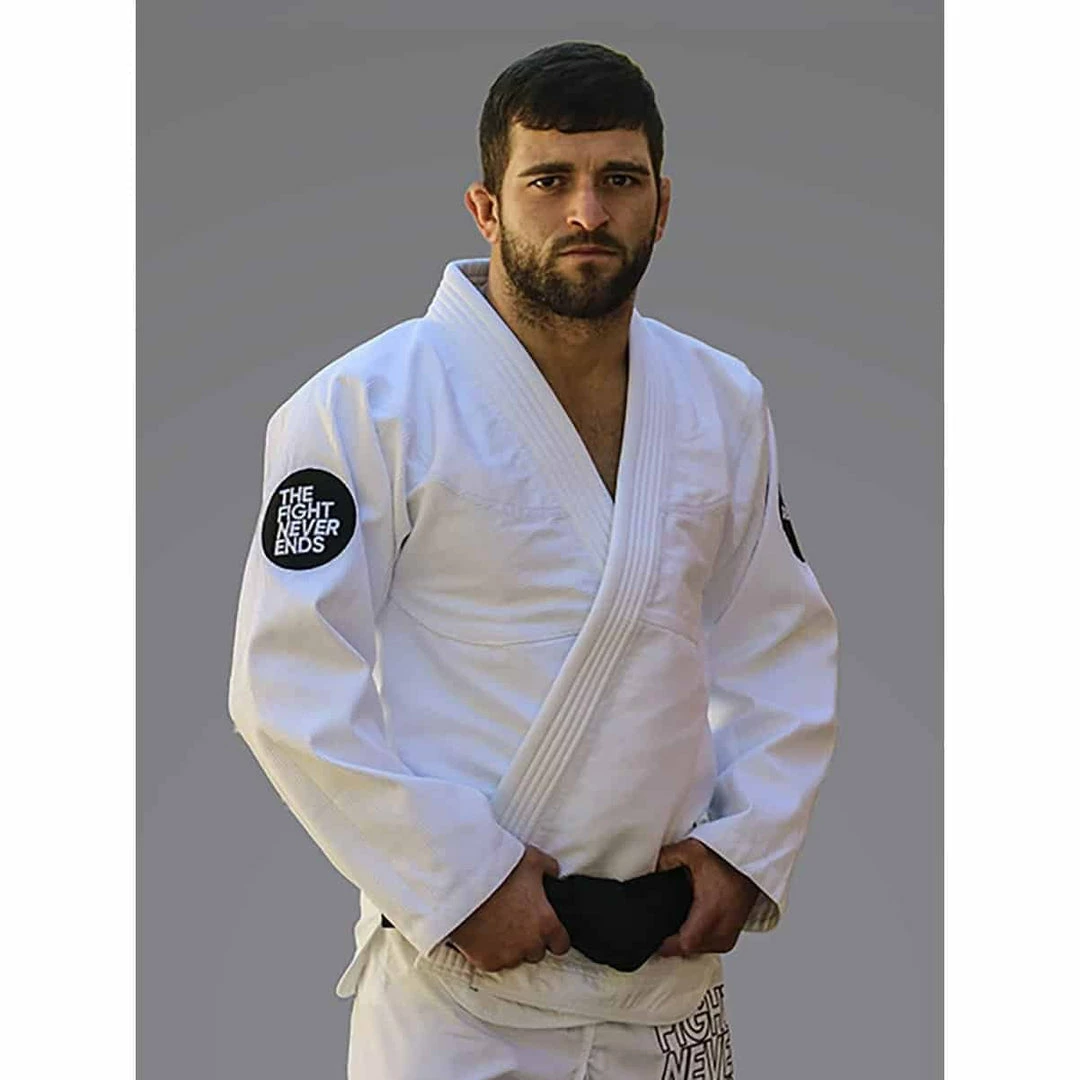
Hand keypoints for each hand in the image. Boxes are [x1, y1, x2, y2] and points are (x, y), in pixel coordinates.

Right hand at [447, 845, 571, 972]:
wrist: (463, 883)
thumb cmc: (498, 871)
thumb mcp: (533, 860)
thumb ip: (549, 869)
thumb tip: (554, 873)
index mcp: (546, 923)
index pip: (561, 945)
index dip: (554, 936)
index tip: (546, 930)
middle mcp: (529, 944)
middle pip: (536, 952)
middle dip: (529, 939)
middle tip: (515, 920)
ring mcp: (507, 956)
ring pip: (514, 958)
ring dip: (510, 947)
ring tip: (497, 924)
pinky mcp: (486, 961)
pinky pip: (493, 962)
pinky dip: (489, 951)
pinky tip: (484, 933)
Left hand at [654, 838, 759, 957]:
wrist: (752, 861)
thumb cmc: (728, 859)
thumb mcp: (692, 851)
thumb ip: (667, 859)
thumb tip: (652, 869)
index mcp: (712, 910)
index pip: (685, 943)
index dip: (666, 945)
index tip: (653, 938)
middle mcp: (724, 926)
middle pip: (691, 950)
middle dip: (673, 943)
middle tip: (659, 929)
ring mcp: (731, 932)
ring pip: (702, 950)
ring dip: (688, 942)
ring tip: (674, 927)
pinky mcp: (735, 931)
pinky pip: (713, 946)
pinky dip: (701, 939)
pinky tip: (693, 925)